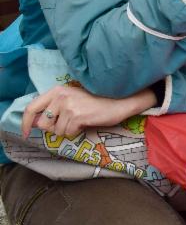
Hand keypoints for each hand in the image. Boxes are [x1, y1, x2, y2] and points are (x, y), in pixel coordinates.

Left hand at [22, 85, 154, 138]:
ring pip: (57, 131)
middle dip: (54, 128)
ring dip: (68, 130)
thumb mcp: (72, 98)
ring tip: (80, 121)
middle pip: (43, 124)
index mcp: (56, 91)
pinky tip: (86, 123)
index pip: (31, 108)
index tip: (26, 133)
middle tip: (68, 124)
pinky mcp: (77, 115)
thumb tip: (38, 124)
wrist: (120, 101)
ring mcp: (68, 106)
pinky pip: (68, 133)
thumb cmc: (97, 101)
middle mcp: (60, 96)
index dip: (25, 123)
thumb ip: (55, 107)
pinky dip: (76, 132)